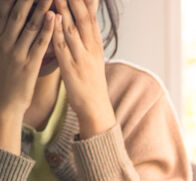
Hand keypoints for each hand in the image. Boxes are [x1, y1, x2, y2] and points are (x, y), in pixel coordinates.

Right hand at [0, 0, 54, 151]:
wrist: (3, 102)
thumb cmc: (6, 76)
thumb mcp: (3, 51)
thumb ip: (8, 33)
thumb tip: (16, 20)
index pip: (5, 8)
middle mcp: (5, 39)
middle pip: (17, 11)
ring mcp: (16, 51)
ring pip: (29, 24)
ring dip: (40, 6)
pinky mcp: (28, 64)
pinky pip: (39, 43)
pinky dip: (47, 29)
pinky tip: (54, 17)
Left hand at [52, 0, 114, 137]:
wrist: (96, 108)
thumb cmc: (91, 83)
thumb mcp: (94, 58)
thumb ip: (88, 38)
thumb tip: (86, 19)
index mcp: (96, 46)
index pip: (92, 16)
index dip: (87, 1)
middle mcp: (91, 49)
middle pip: (84, 18)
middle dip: (75, 0)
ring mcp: (81, 58)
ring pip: (72, 29)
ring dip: (64, 9)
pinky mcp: (71, 68)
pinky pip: (62, 46)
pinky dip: (57, 31)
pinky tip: (53, 18)